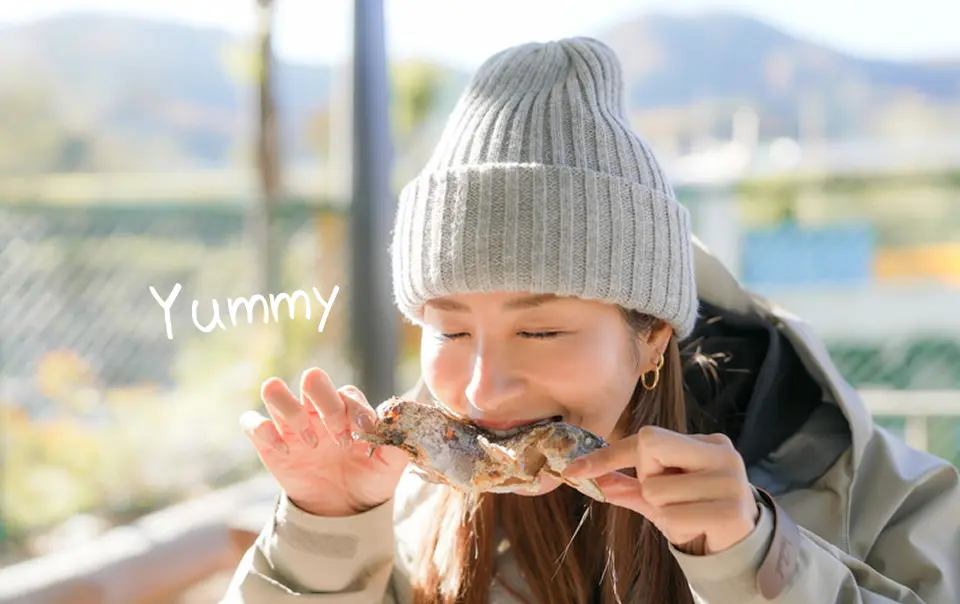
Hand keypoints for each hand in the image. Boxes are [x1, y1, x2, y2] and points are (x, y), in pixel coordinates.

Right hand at [239, 368, 408, 517]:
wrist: (344, 509)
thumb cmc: (368, 478)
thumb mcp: (389, 466)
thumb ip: (398, 444)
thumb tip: (403, 421)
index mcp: (347, 408)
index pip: (347, 392)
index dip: (355, 411)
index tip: (363, 436)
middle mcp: (317, 409)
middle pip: (313, 378)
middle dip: (326, 405)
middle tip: (337, 439)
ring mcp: (290, 423)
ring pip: (274, 389)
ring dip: (292, 413)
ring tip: (311, 444)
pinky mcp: (268, 442)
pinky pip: (251, 421)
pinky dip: (263, 430)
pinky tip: (284, 451)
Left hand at [563, 426, 758, 554]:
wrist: (740, 546)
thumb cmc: (697, 512)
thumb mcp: (661, 496)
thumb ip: (628, 485)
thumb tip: (590, 479)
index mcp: (706, 442)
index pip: (646, 438)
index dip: (607, 455)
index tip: (573, 470)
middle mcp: (721, 453)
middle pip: (650, 447)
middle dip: (647, 477)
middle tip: (668, 495)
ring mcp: (730, 480)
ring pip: (656, 489)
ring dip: (662, 510)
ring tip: (687, 514)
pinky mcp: (731, 511)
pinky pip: (672, 516)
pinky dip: (675, 527)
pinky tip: (696, 528)